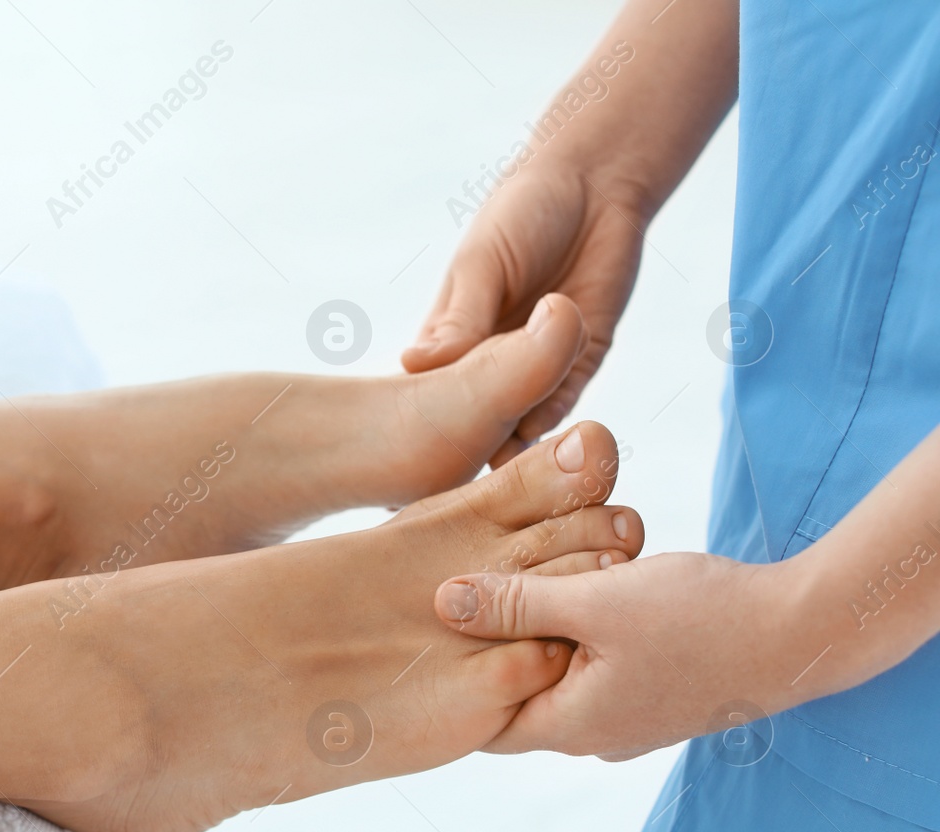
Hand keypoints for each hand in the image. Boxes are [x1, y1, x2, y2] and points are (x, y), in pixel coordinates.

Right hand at [403, 165, 649, 467]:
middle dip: (466, 444)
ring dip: (512, 440)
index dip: (421, 426)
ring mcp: (535, 368)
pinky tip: (542, 430)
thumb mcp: (482, 264)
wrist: (598, 186)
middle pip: (473, 421)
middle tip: (456, 470)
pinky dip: (553, 421)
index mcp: (448, 340)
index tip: (408, 453)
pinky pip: (565, 405)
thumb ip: (460, 319)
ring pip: (518, 421)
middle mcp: (487, 362)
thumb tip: (412, 365)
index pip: (426, 396)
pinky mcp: (580, 365)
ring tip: (501, 466)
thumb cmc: (523, 214)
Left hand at [431, 551, 824, 759]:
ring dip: (542, 638)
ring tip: (525, 587)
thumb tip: (444, 602)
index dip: (454, 680)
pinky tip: (581, 593)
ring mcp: (629, 720)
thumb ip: (517, 603)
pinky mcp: (656, 695)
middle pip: (517, 697)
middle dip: (495, 653)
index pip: (484, 721)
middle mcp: (596, 736)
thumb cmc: (703, 617)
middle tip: (469, 600)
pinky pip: (594, 670)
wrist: (804, 630)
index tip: (433, 636)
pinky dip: (579, 637)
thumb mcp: (596, 600)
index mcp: (571, 727)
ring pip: (558, 678)